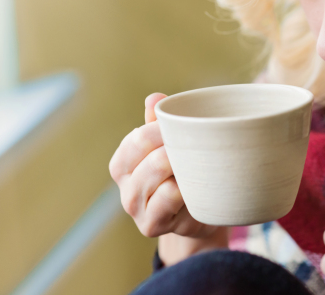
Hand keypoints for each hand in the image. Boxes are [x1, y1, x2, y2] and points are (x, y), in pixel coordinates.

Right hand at [109, 93, 218, 238]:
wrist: (198, 216)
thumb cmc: (183, 174)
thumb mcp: (172, 147)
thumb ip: (161, 124)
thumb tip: (155, 98)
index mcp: (123, 163)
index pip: (137, 139)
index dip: (164, 130)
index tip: (189, 128)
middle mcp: (125, 187)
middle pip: (149, 158)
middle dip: (177, 149)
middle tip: (201, 147)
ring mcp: (136, 209)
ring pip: (158, 180)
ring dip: (182, 171)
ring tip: (198, 167)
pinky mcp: (150, 226)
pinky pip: (168, 201)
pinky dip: (183, 191)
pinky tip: (194, 187)